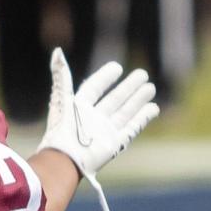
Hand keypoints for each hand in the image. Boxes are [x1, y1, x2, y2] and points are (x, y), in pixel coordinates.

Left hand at [38, 48, 158, 210]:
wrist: (65, 159)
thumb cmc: (61, 129)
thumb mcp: (62, 97)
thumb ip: (62, 75)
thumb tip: (57, 51)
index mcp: (78, 108)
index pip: (94, 88)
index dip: (104, 77)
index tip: (117, 67)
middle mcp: (93, 119)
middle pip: (114, 100)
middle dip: (128, 88)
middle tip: (143, 74)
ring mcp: (104, 132)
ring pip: (125, 113)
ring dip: (138, 100)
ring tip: (151, 87)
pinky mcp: (114, 145)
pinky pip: (131, 129)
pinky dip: (142, 118)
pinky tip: (153, 108)